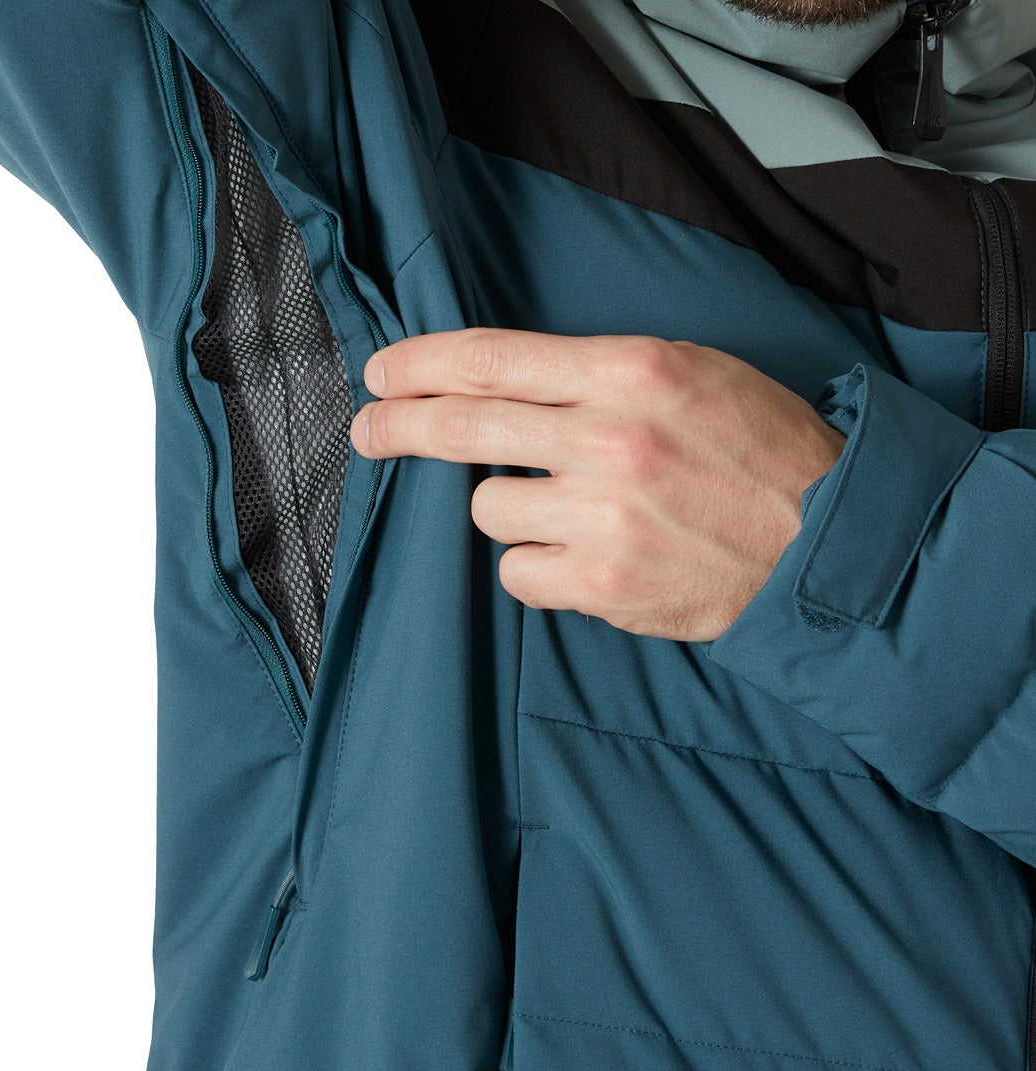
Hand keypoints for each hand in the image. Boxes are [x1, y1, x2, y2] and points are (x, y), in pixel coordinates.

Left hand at [350, 328, 844, 641]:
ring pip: (489, 508)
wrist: (827, 546)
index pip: (492, 358)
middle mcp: (610, 440)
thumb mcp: (692, 374)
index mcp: (632, 371)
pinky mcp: (603, 586)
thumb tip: (503, 387)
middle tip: (368, 427)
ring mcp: (603, 518)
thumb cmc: (763, 454)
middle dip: (399, 425)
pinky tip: (582, 557)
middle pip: (464, 426)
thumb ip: (595, 376)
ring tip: (569, 511)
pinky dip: (536, 565)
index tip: (384, 373)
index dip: (421, 364)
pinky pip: (517, 572)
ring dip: (511, 507)